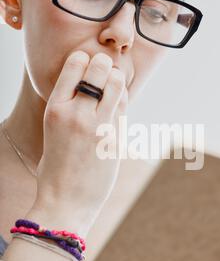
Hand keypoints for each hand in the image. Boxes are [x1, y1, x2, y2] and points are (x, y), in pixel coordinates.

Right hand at [32, 51, 127, 234]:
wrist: (65, 201)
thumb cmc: (56, 166)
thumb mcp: (52, 130)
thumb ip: (68, 108)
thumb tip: (88, 89)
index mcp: (55, 108)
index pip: (75, 64)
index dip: (85, 59)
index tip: (89, 63)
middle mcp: (76, 113)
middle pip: (99, 68)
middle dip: (105, 64)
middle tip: (106, 69)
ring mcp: (98, 125)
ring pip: (117, 84)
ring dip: (118, 79)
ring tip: (115, 83)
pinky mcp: (115, 138)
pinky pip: (124, 107)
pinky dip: (123, 100)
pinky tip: (118, 104)